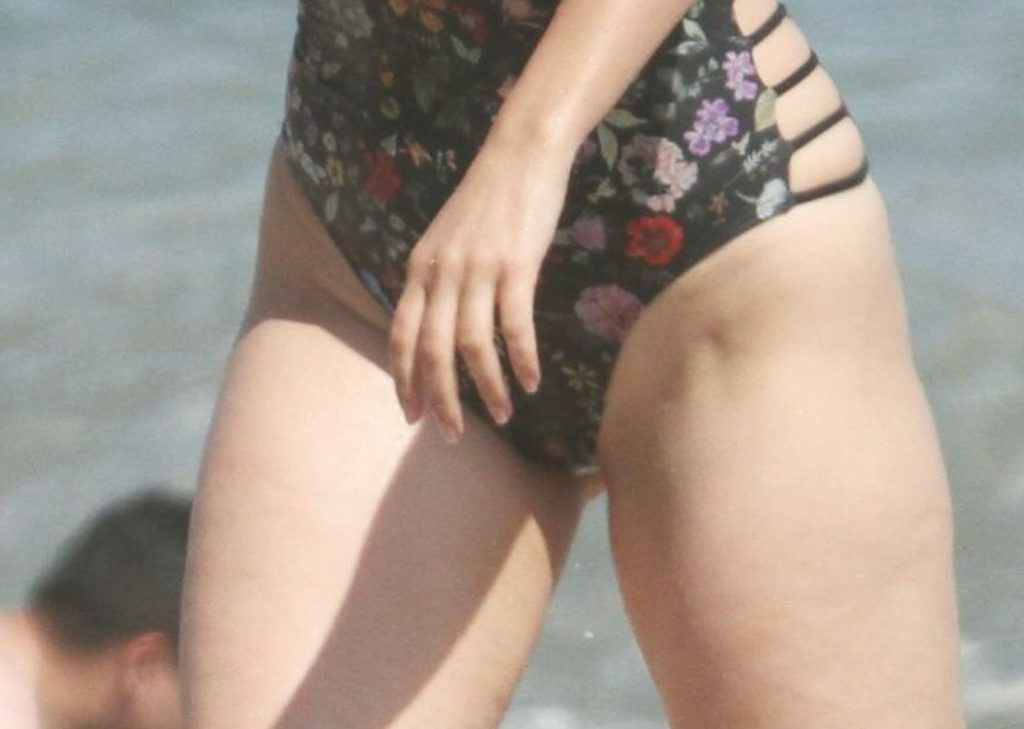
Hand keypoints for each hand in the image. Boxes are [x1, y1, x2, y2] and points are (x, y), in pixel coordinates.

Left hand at [388, 134, 576, 442]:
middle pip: (430, 351)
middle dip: (440, 400)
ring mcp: (477, 269)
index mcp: (419, 268)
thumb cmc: (486, 200)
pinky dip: (522, 360)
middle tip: (451, 435)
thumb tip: (434, 326)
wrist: (519, 154)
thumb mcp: (444, 239)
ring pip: (471, 346)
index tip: (412, 415)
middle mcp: (440, 273)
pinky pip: (515, 326)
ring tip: (503, 415)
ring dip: (486, 389)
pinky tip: (532, 382)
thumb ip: (435, 280)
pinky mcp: (515, 266)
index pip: (400, 336)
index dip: (403, 380)